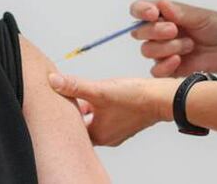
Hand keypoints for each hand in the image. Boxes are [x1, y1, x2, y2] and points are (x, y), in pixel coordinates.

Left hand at [48, 73, 178, 146]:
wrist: (163, 98)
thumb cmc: (135, 97)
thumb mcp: (99, 90)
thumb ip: (75, 86)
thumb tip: (53, 81)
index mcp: (98, 135)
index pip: (72, 129)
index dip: (64, 114)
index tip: (58, 101)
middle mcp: (107, 137)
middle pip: (83, 124)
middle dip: (75, 109)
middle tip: (69, 95)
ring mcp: (117, 130)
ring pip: (95, 119)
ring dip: (89, 106)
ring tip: (85, 92)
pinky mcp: (126, 122)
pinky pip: (107, 116)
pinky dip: (102, 106)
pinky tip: (103, 94)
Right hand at [131, 0, 216, 77]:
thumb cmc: (215, 27)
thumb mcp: (200, 16)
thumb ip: (180, 12)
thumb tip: (162, 3)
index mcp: (162, 14)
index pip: (138, 9)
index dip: (140, 11)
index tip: (153, 14)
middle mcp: (157, 32)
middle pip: (139, 32)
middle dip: (155, 31)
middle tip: (174, 30)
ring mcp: (161, 50)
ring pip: (147, 50)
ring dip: (167, 47)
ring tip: (189, 45)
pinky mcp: (167, 68)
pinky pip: (155, 70)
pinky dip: (165, 65)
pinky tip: (178, 60)